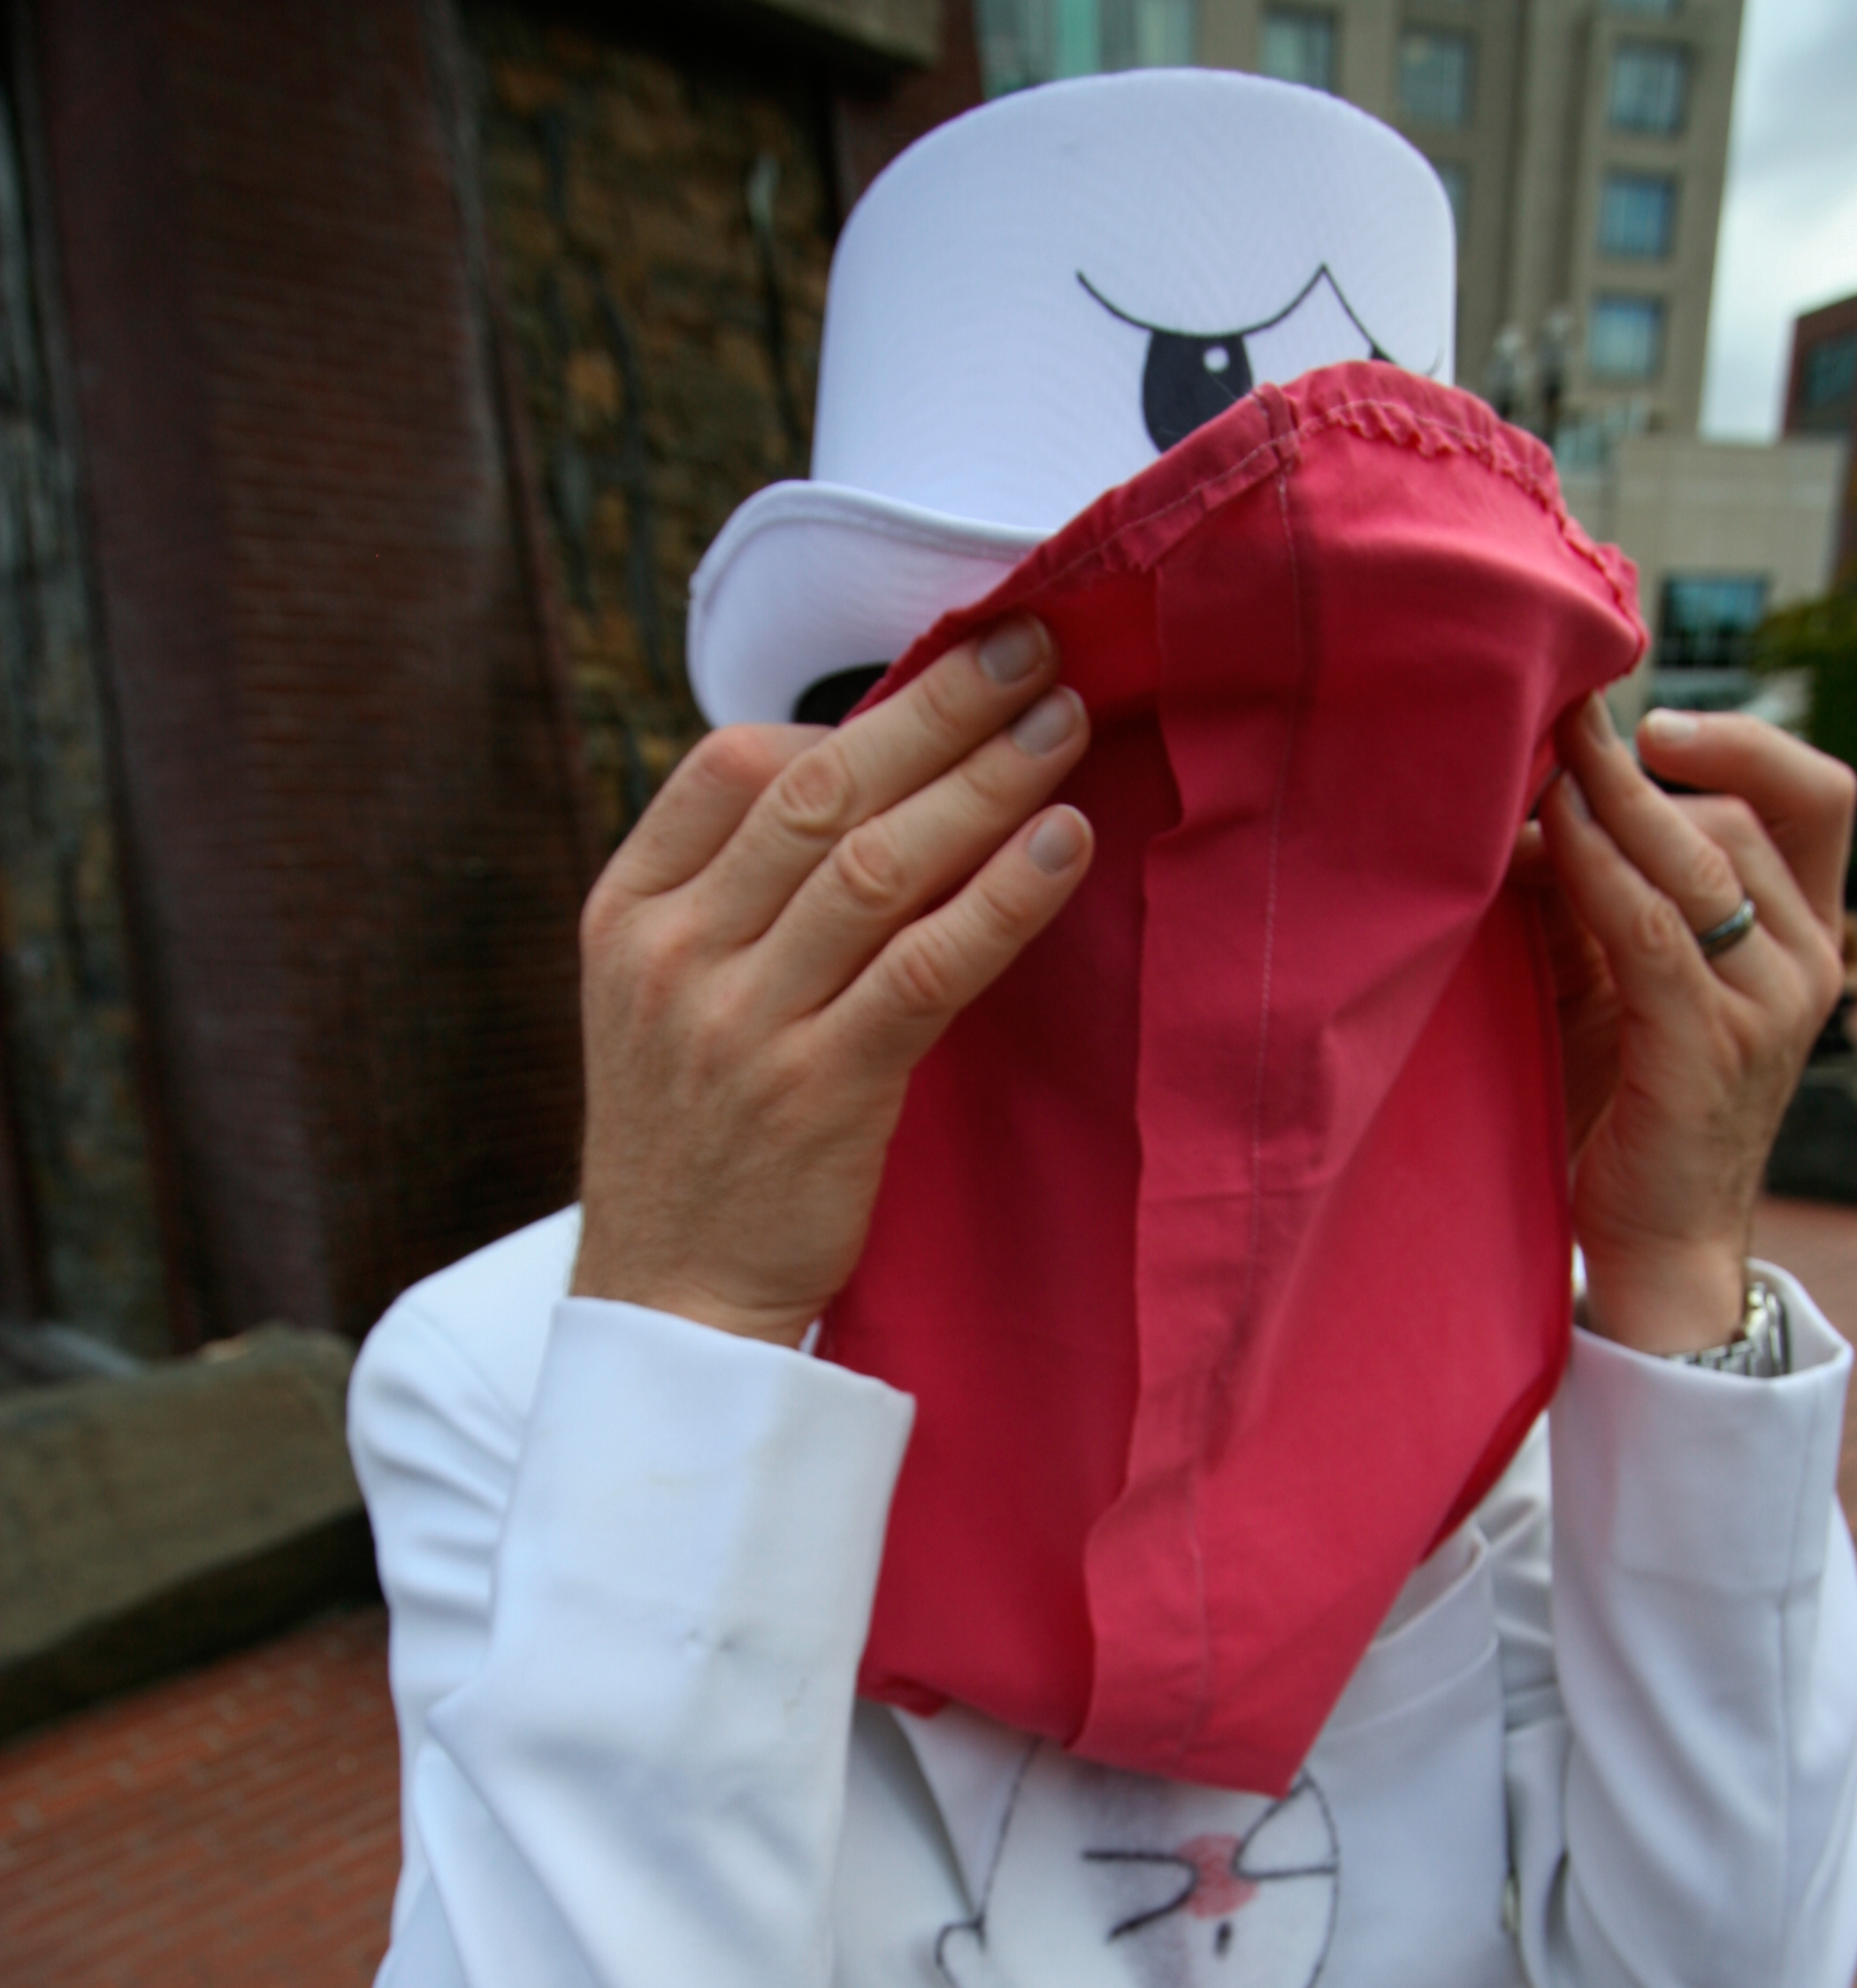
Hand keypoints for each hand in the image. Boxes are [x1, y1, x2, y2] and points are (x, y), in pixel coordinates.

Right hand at [572, 617, 1094, 1344]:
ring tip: (1064, 723)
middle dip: (936, 709)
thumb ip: (734, 901)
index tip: (943, 665)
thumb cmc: (696, 1148)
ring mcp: (744, 1024)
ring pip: (878, 866)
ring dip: (984, 782)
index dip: (847, 707)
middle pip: (820, 791)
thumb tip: (862, 786)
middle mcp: (676, 956)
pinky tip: (1062, 844)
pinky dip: (1001, 897)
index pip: (730, 766)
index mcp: (628, 915)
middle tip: (1032, 646)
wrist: (672, 1308)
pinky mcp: (821, 1094)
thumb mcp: (663, 1007)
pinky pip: (926, 969)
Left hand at [1511, 700, 1853, 1354]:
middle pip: (1738, 816)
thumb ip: (1621, 896)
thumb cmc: (1632, 1111)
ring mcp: (1767, 1010)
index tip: (1649, 725)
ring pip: (1699, 860)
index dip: (1740, 743)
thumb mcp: (1639, 981)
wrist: (1657, 1250)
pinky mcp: (1707, 1050)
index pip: (1815, 796)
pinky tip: (1545, 841)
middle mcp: (1807, 966)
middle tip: (1552, 741)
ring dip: (1610, 802)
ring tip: (1537, 766)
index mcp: (1807, 940)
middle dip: (1637, 776)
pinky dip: (1593, 870)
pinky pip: (1650, 928)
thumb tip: (1548, 794)